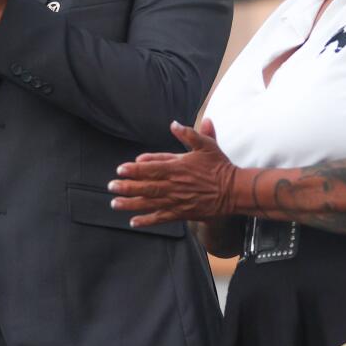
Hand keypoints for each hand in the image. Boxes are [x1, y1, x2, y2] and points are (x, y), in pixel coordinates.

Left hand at [108, 119, 237, 226]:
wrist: (234, 191)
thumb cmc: (219, 167)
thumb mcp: (206, 145)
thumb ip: (188, 134)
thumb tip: (174, 124)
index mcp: (178, 167)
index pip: (151, 168)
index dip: (134, 169)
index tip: (120, 169)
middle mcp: (175, 185)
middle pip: (146, 187)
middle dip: (126, 187)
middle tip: (111, 187)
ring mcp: (177, 200)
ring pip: (150, 203)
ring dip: (131, 204)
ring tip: (115, 204)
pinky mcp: (182, 213)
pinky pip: (161, 218)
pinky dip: (147, 220)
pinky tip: (134, 221)